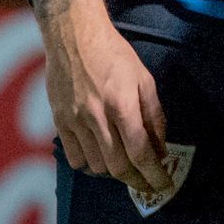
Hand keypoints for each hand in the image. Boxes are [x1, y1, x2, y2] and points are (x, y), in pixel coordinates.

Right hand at [31, 0, 171, 194]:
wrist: (73, 37)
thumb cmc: (114, 54)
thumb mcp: (144, 79)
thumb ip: (154, 115)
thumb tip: (161, 147)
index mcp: (122, 104)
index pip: (140, 152)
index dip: (153, 174)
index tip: (164, 186)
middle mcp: (97, 117)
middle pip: (118, 166)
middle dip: (137, 181)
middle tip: (149, 185)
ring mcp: (75, 121)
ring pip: (96, 166)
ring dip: (115, 173)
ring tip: (128, 169)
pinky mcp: (59, 122)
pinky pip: (74, 157)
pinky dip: (90, 165)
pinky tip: (101, 158)